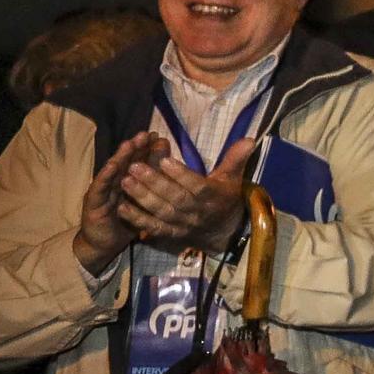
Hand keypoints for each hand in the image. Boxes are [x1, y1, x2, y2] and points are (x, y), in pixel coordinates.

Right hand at [73, 131, 165, 272]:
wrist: (104, 243)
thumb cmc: (127, 221)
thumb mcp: (145, 202)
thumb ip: (154, 184)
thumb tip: (170, 167)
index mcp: (128, 181)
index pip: (139, 162)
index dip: (147, 149)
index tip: (158, 137)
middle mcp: (114, 182)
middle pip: (126, 162)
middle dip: (136, 148)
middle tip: (146, 134)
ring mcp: (103, 190)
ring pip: (113, 170)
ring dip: (121, 157)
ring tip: (130, 144)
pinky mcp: (93, 202)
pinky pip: (100, 188)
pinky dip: (106, 175)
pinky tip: (113, 166)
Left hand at [118, 135, 256, 253]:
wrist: (224, 232)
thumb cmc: (225, 198)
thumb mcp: (233, 178)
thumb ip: (236, 159)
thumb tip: (250, 139)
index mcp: (213, 197)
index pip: (197, 186)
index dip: (181, 175)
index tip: (165, 160)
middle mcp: (197, 212)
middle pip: (175, 199)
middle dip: (154, 183)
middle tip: (134, 167)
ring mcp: (183, 225)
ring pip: (162, 212)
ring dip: (142, 198)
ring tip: (125, 181)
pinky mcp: (172, 234)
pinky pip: (154, 228)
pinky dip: (138, 220)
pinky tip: (122, 208)